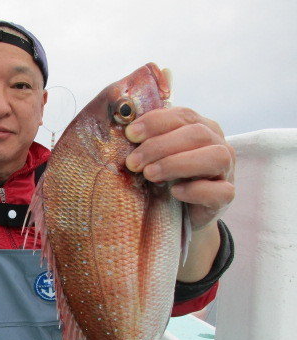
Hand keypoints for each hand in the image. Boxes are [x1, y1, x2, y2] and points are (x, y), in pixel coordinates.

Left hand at [124, 107, 234, 229]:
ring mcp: (226, 170)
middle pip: (196, 134)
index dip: (156, 122)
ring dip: (177, 163)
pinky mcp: (226, 196)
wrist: (183, 213)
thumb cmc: (166, 177)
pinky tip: (175, 192)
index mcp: (201, 127)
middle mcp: (218, 144)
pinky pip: (220, 191)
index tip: (130, 134)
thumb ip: (147, 142)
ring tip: (149, 174)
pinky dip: (196, 190)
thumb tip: (123, 130)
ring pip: (215, 157)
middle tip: (133, 162)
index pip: (183, 115)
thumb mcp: (156, 156)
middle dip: (159, 146)